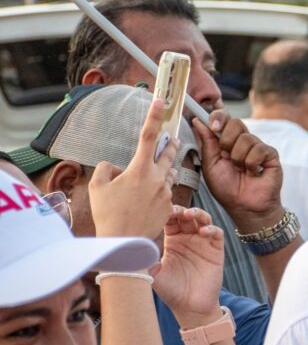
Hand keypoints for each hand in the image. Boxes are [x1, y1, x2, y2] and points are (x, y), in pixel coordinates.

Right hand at [89, 96, 176, 239]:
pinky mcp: (170, 206)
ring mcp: (166, 192)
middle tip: (172, 137)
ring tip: (155, 171)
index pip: (149, 135)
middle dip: (170, 144)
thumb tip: (115, 166)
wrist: (124, 243)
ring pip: (169, 173)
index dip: (154, 116)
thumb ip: (106, 169)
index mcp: (140, 169)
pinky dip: (160, 189)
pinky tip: (149, 197)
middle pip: (168, 153)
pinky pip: (167, 191)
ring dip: (165, 168)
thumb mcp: (98, 187)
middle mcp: (158, 178)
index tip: (161, 101)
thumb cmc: (108, 215)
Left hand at [151, 205, 224, 326]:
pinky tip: (202, 232)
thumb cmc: (170, 291)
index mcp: (172, 241)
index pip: (170, 220)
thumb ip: (144, 259)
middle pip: (186, 215)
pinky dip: (211, 229)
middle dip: (181, 210)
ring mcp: (203, 243)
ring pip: (203, 219)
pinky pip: (216, 233)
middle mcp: (188, 238)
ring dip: (197, 214)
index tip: (159, 211)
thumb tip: (127, 247)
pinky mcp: (216, 250)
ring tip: (189, 215)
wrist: (189, 308)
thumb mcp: (153, 274)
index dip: (166, 212)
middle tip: (173, 210)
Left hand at [191, 111, 284, 231]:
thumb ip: (206, 142)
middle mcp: (243, 141)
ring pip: (246, 138)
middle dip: (226, 140)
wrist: (244, 207)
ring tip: (241, 171)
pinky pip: (259, 149)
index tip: (212, 125)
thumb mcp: (210, 165)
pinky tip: (253, 173)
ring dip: (238, 159)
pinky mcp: (271, 154)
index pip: (224, 117)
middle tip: (226, 156)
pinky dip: (252, 164)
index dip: (218, 116)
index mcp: (226, 141)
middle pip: (235, 122)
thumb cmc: (227, 189)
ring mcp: (258, 146)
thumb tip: (197, 120)